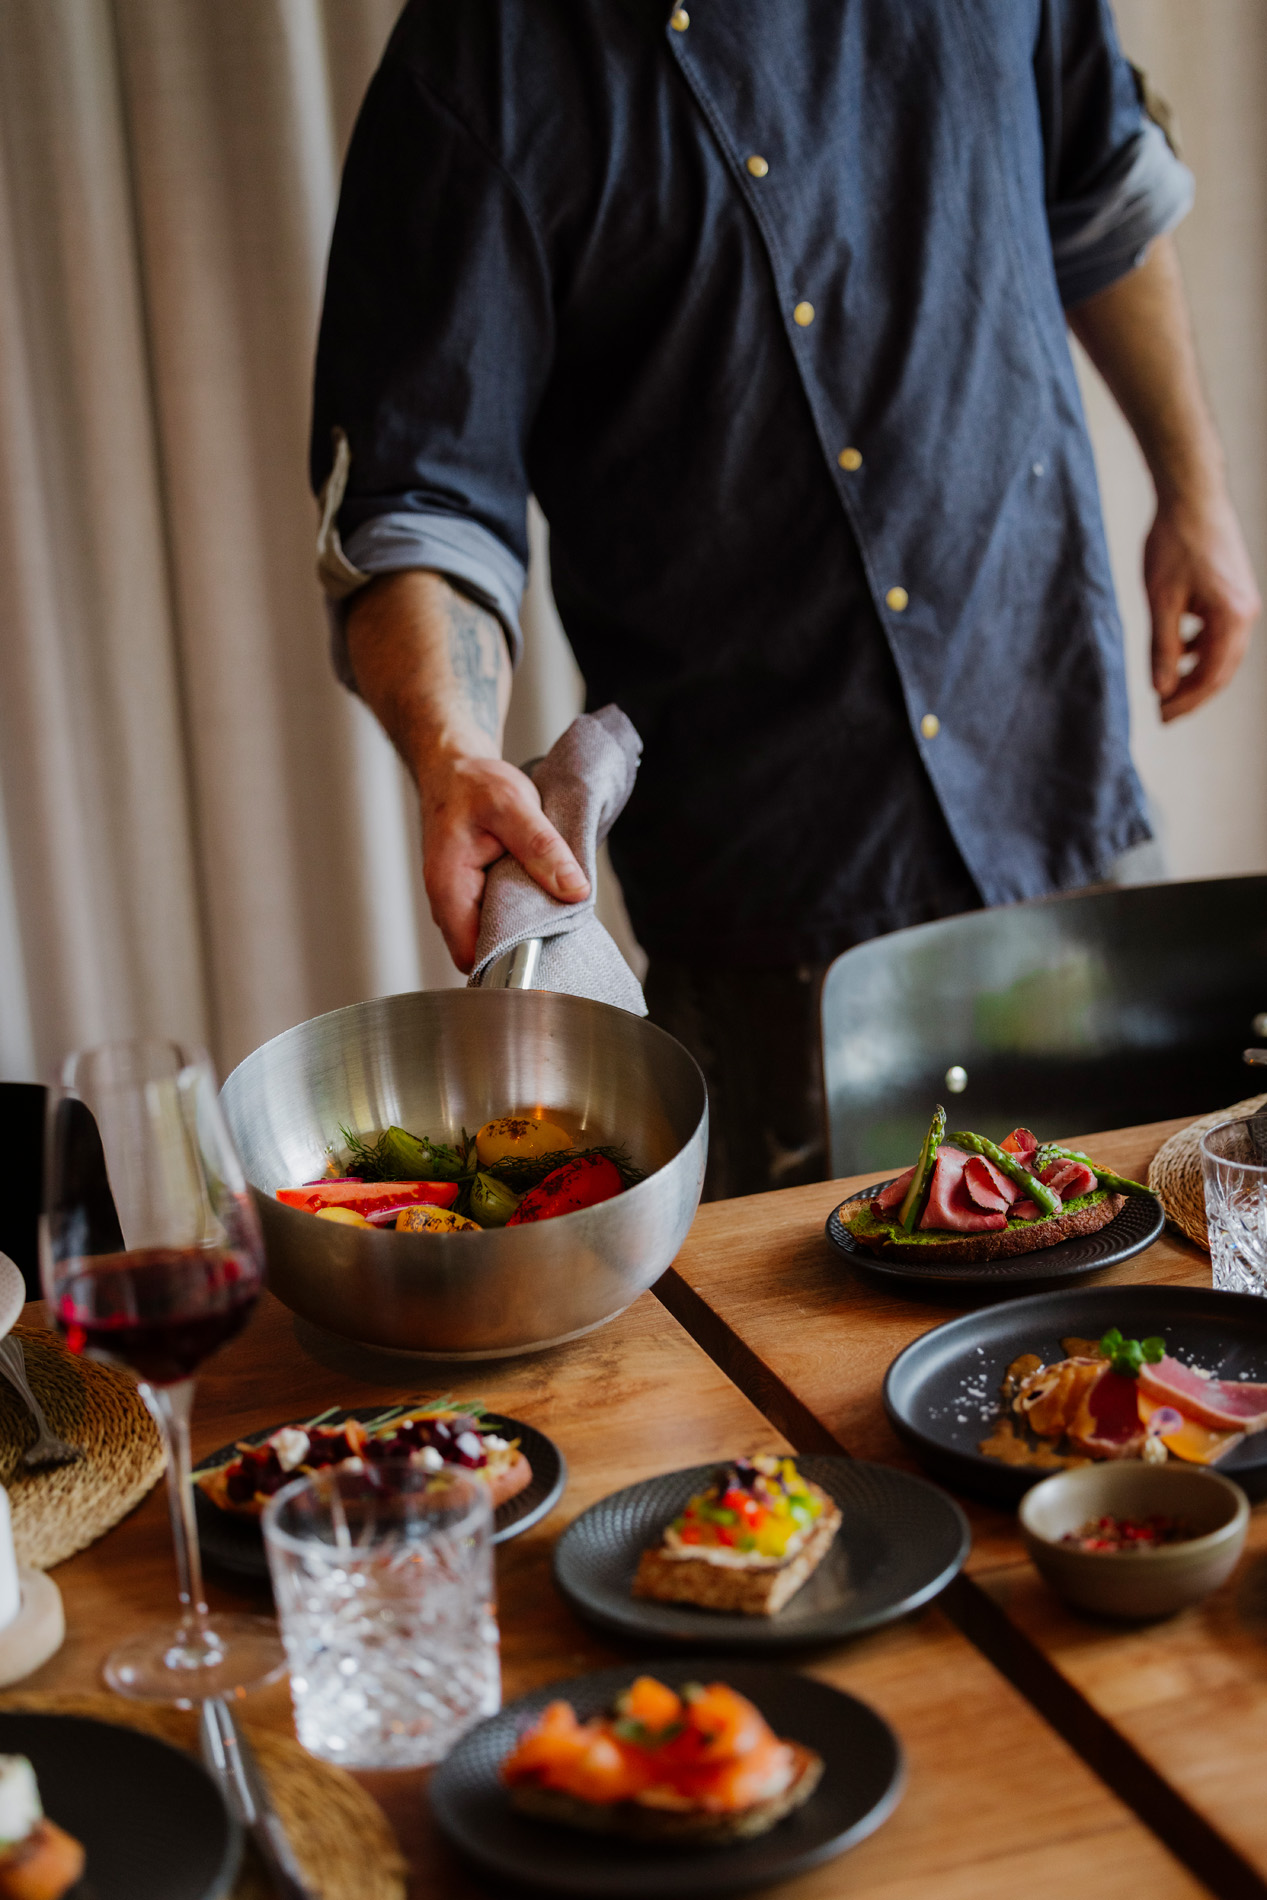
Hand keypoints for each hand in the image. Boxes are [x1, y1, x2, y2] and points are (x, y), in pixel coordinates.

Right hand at [419, 754, 589, 971]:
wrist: (454, 767)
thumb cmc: (473, 784)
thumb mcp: (513, 806)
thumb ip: (542, 848)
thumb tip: (574, 890)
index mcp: (449, 888)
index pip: (472, 955)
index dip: (507, 962)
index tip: (544, 951)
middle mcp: (449, 902)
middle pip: (485, 951)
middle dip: (522, 947)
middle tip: (559, 930)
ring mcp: (461, 901)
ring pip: (494, 935)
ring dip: (524, 928)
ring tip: (553, 910)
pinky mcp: (475, 894)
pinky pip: (498, 917)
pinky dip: (521, 911)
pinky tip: (541, 896)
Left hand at [1144, 488, 1259, 721]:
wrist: (1192, 496)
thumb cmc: (1176, 542)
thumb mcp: (1161, 600)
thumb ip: (1162, 647)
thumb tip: (1161, 688)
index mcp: (1233, 618)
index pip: (1212, 676)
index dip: (1186, 701)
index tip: (1161, 717)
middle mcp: (1246, 612)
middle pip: (1222, 669)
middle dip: (1192, 693)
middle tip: (1163, 714)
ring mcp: (1243, 601)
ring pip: (1222, 651)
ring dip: (1195, 671)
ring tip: (1167, 687)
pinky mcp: (1234, 591)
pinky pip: (1220, 631)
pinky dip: (1200, 646)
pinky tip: (1178, 649)